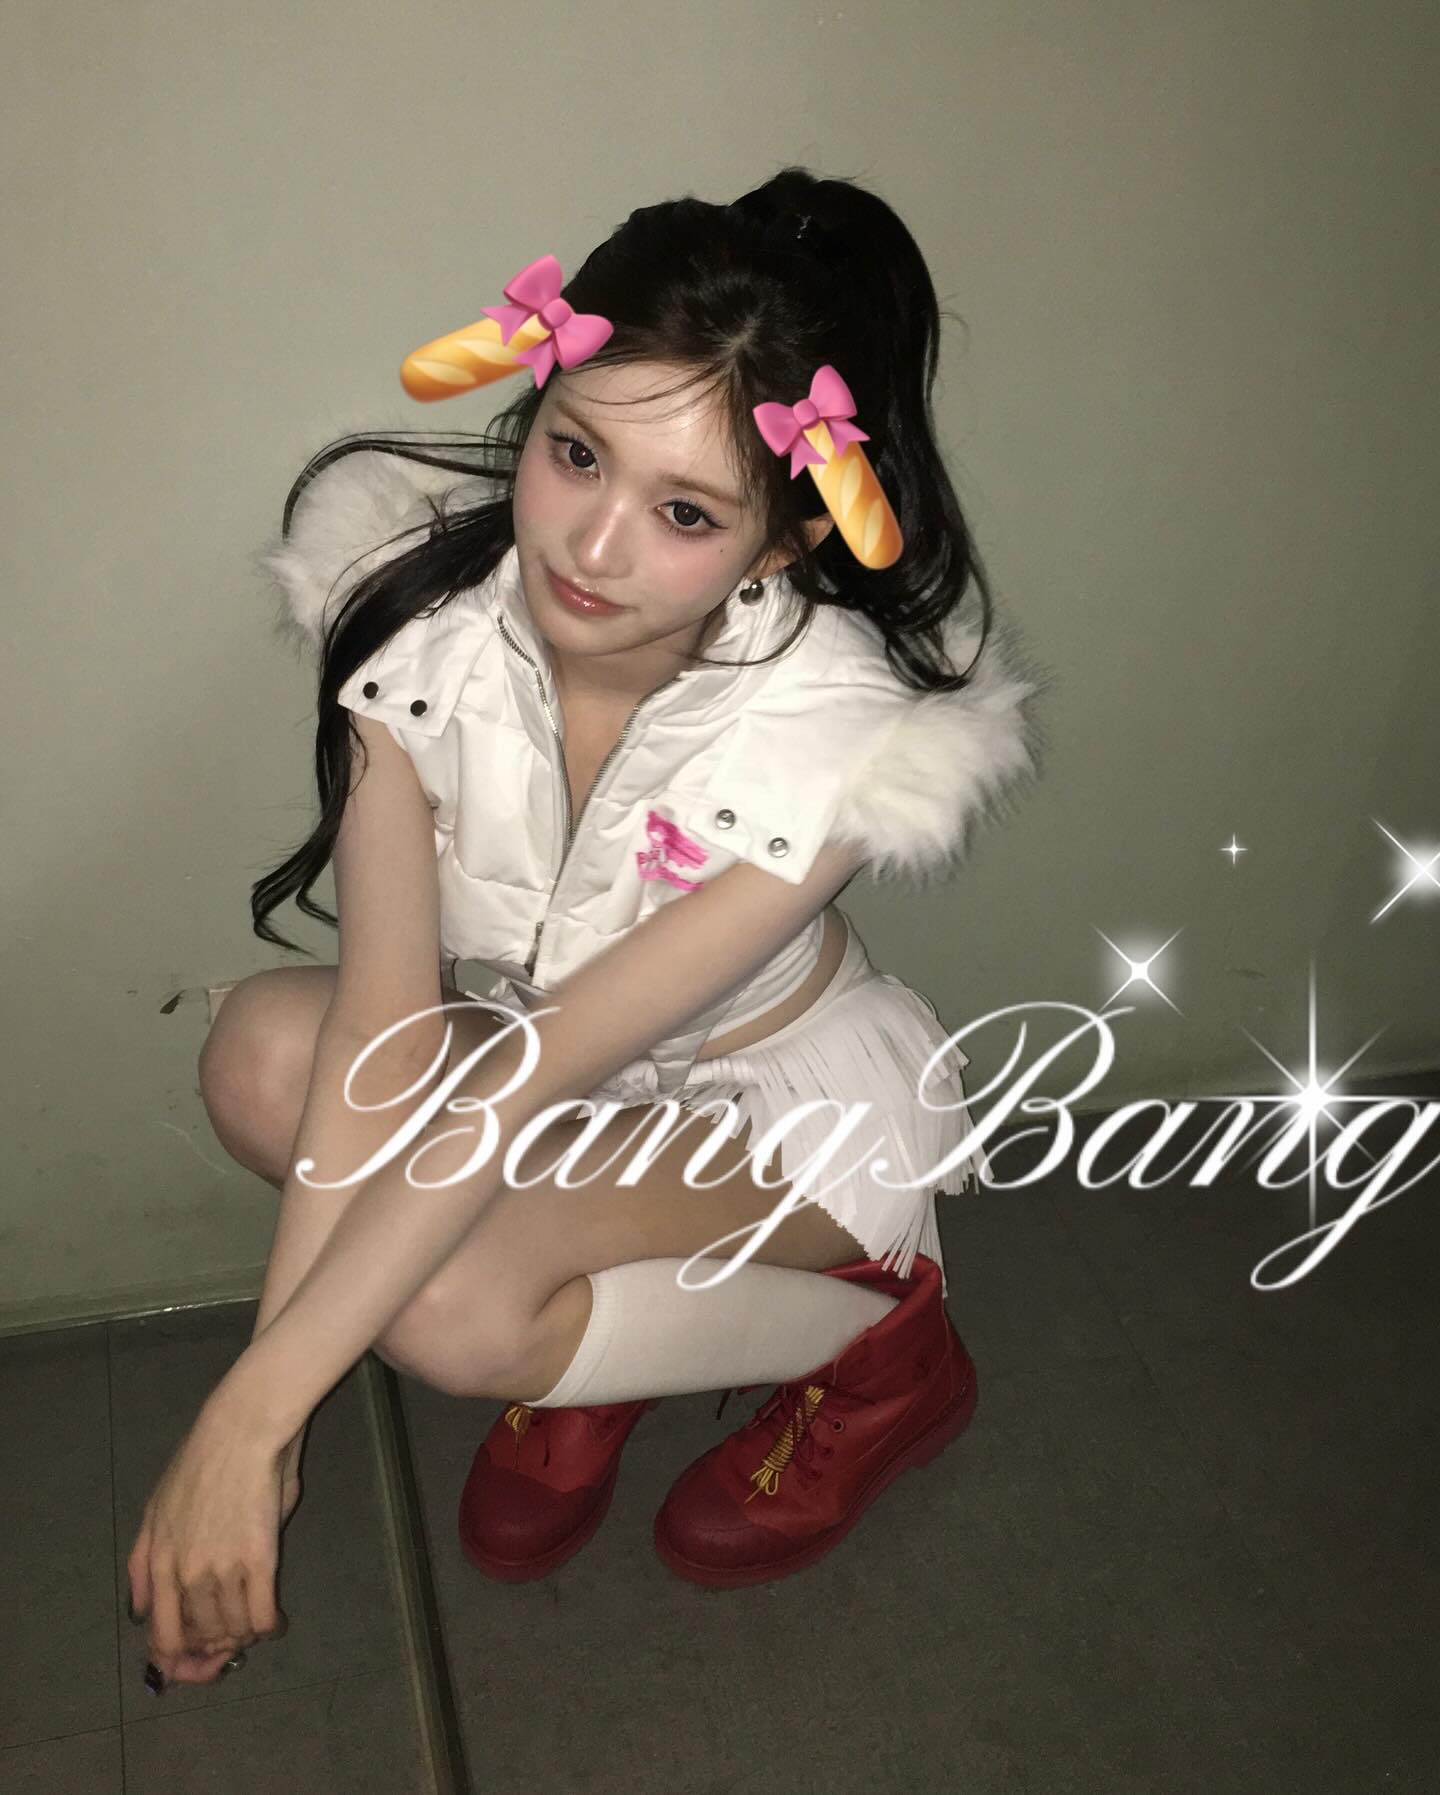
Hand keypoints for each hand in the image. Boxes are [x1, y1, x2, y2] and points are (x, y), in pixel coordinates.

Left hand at [127, 1397, 290, 1685]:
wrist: (242, 1429)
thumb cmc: (201, 1460)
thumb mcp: (154, 1510)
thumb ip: (143, 1564)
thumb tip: (139, 1612)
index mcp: (157, 1562)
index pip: (162, 1635)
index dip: (178, 1659)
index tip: (193, 1664)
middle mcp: (186, 1574)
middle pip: (201, 1637)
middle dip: (216, 1652)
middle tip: (231, 1646)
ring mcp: (222, 1569)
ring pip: (233, 1630)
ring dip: (245, 1635)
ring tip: (254, 1623)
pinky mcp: (260, 1559)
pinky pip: (263, 1615)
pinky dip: (270, 1627)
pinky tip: (275, 1623)